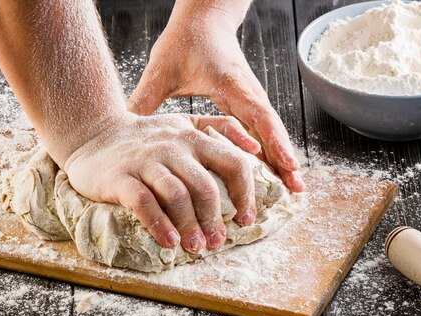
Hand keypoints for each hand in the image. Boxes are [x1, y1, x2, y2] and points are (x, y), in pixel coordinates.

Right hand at [64, 112, 258, 252]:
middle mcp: (172, 146)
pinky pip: (144, 203)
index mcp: (193, 137)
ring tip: (194, 247)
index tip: (244, 219)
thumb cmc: (144, 138)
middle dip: (214, 220)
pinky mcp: (121, 177)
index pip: (233, 163)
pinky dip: (159, 225)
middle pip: (204, 187)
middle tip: (216, 243)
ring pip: (177, 196)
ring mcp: (145, 161)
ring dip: (190, 227)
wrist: (92, 134)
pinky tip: (168, 242)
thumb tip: (256, 148)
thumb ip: (218, 128)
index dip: (245, 194)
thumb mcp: (182, 124)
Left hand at [127, 14, 303, 191]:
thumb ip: (144, 99)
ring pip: (271, 133)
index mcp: (232, 84)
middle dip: (285, 160)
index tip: (286, 164)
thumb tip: (122, 127)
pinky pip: (262, 131)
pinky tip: (275, 172)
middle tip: (297, 190)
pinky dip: (271, 151)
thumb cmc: (184, 41)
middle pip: (273, 130)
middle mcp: (248, 93)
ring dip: (283, 160)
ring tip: (295, 190)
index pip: (258, 115)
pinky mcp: (247, 104)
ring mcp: (251, 98)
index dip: (273, 141)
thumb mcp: (161, 70)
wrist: (204, 20)